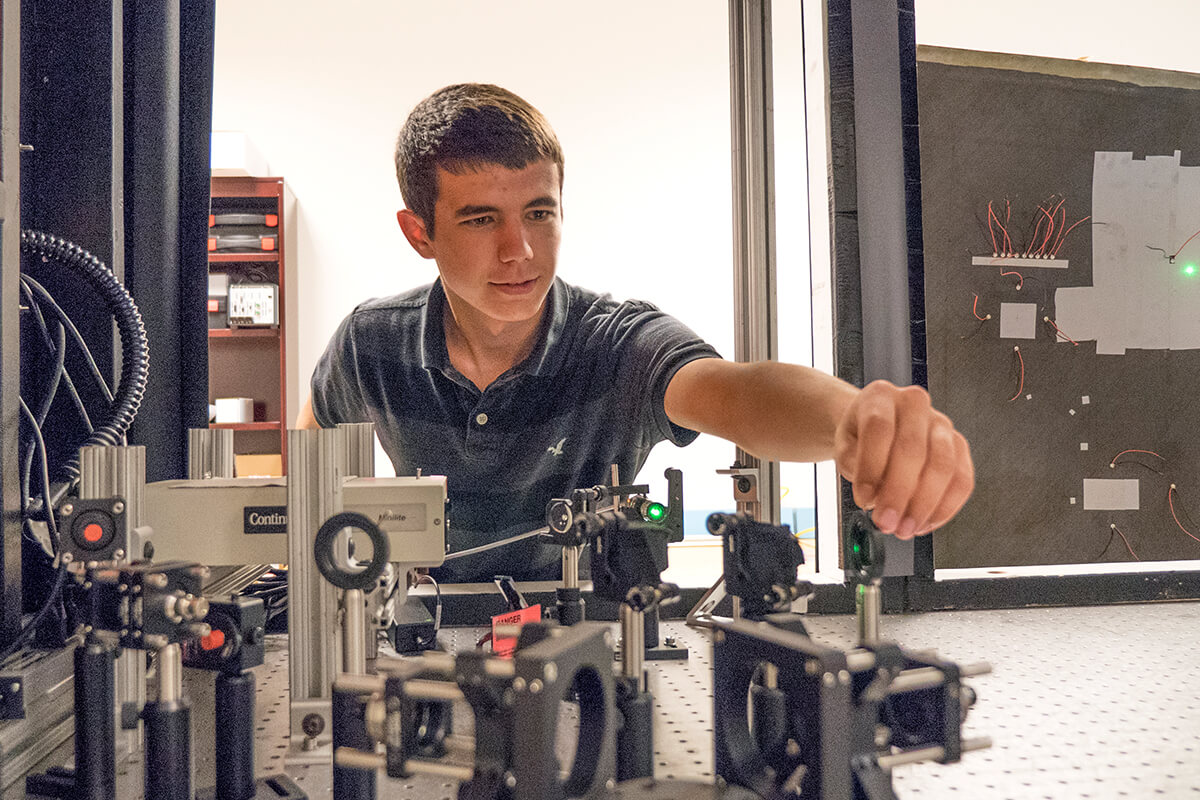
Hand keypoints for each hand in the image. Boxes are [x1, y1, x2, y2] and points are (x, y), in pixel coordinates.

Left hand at [833, 380, 972, 538]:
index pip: (879, 428)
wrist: (876, 424)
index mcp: (881, 396)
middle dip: (898, 494)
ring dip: (924, 505)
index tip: (864, 499)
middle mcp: (915, 405)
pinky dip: (945, 508)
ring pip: (942, 465)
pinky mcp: (960, 447)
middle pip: (912, 449)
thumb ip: (853, 464)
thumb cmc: (861, 434)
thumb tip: (872, 495)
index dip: (872, 468)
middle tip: (886, 521)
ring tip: (905, 528)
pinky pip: (962, 480)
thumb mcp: (845, 444)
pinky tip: (925, 523)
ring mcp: (941, 424)